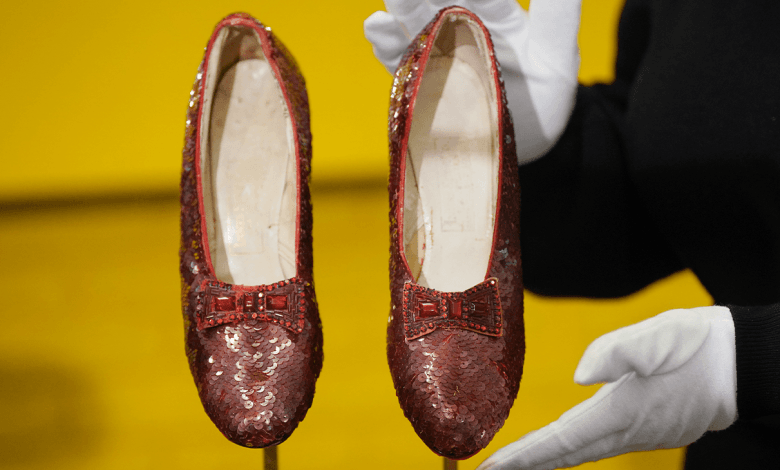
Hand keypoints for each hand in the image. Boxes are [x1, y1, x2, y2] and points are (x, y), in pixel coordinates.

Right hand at [364, 0, 581, 163]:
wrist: (527, 143)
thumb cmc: (546, 93)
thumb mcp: (557, 51)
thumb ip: (557, 9)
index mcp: (494, 15)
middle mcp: (461, 29)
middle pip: (435, 0)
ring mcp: (438, 56)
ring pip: (412, 25)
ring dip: (399, 11)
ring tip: (390, 6)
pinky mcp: (421, 82)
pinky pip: (400, 61)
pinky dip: (386, 44)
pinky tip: (376, 27)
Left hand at [477, 306, 737, 469]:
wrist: (742, 362)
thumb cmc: (697, 346)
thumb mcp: (655, 337)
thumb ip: (612, 353)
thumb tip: (578, 375)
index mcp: (622, 411)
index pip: (561, 440)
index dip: (525, 454)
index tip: (493, 466)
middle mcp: (628, 431)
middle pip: (566, 453)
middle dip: (528, 463)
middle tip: (491, 469)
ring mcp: (640, 434)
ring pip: (582, 452)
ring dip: (548, 458)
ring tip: (517, 461)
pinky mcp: (648, 427)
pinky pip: (599, 445)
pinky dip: (571, 450)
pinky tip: (562, 447)